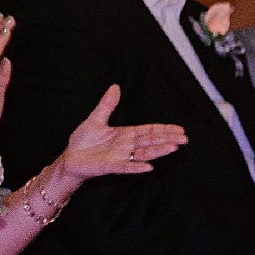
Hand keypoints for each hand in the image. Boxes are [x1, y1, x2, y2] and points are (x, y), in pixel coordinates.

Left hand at [52, 84, 182, 187]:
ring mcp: (119, 157)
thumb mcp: (95, 119)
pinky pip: (125, 167)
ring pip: (143, 154)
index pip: (148, 131)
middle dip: (167, 139)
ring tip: (173, 148)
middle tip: (184, 138)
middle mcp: (126, 147)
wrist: (70, 158)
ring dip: (158, 151)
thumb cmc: (82, 142)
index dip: (163, 129)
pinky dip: (136, 167)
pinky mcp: (110, 166)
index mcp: (125, 135)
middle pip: (150, 142)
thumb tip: (115, 87)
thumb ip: (107, 105)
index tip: (179, 128)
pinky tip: (148, 167)